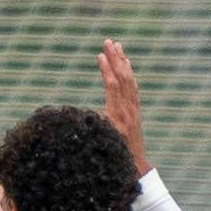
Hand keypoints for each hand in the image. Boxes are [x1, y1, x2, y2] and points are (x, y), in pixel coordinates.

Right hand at [99, 38, 150, 174]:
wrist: (135, 168)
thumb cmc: (113, 158)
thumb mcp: (101, 143)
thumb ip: (93, 128)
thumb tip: (75, 117)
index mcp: (117, 117)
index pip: (112, 87)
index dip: (107, 71)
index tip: (100, 56)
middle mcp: (127, 111)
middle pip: (123, 79)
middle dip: (116, 59)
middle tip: (110, 42)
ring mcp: (134, 111)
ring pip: (130, 81)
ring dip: (123, 62)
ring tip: (118, 46)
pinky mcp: (136, 112)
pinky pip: (133, 88)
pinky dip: (129, 74)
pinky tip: (126, 65)